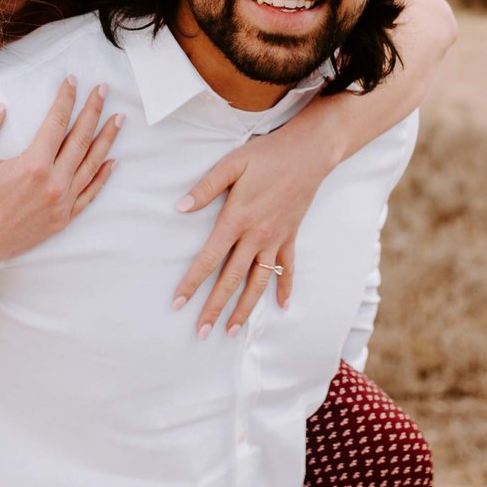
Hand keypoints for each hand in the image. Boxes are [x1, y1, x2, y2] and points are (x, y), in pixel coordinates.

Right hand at [0, 77, 120, 274]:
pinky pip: (89, 193)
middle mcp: (54, 182)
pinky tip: (113, 161)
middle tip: (103, 89)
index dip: (66, 99)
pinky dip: (103, 176)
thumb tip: (2, 108)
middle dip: (93, 110)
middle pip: (81, 139)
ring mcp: (62, 202)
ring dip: (107, 139)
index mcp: (33, 165)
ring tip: (118, 119)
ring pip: (91, 164)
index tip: (72, 81)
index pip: (56, 123)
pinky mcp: (63, 218)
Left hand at [169, 127, 332, 338]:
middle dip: (215, 308)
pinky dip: (285, 287)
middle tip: (202, 333)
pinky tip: (283, 306)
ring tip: (232, 331)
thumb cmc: (266, 155)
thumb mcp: (232, 163)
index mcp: (237, 219)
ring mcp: (276, 239)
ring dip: (245, 309)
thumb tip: (179, 207)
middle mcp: (256, 235)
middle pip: (232, 280)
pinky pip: (288, 268)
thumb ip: (206, 187)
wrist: (309, 152)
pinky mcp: (291, 236)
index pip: (209, 259)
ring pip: (259, 282)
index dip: (192, 283)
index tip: (178, 303)